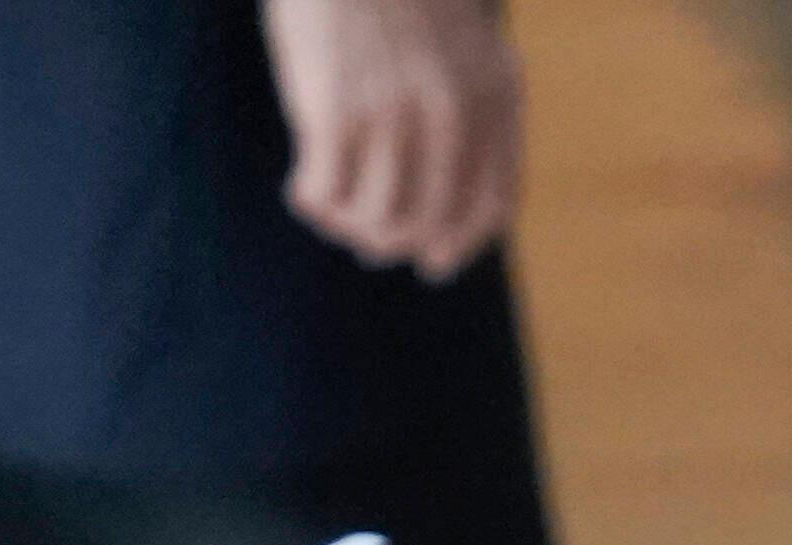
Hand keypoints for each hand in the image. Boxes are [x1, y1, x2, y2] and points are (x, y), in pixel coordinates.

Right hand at [265, 0, 522, 277]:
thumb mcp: (460, 36)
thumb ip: (470, 99)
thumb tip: (457, 189)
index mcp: (490, 96)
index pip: (490, 206)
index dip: (460, 243)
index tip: (434, 261)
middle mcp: (450, 115)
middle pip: (427, 223)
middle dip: (392, 241)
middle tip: (362, 237)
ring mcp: (394, 118)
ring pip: (375, 220)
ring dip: (347, 225)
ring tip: (328, 204)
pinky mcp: (334, 113)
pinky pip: (324, 194)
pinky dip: (312, 201)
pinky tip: (301, 184)